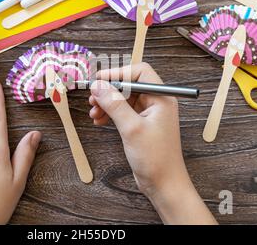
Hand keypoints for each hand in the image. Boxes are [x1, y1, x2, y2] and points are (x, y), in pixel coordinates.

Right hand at [89, 63, 215, 223]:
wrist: (163, 184)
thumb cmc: (155, 158)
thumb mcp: (131, 128)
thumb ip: (114, 104)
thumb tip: (98, 86)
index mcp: (161, 97)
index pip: (139, 72)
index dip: (118, 73)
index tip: (99, 79)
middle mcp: (156, 102)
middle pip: (129, 85)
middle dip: (109, 90)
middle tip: (93, 98)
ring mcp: (148, 114)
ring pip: (123, 98)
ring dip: (107, 102)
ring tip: (94, 112)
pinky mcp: (141, 124)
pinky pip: (122, 111)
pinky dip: (110, 113)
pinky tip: (99, 121)